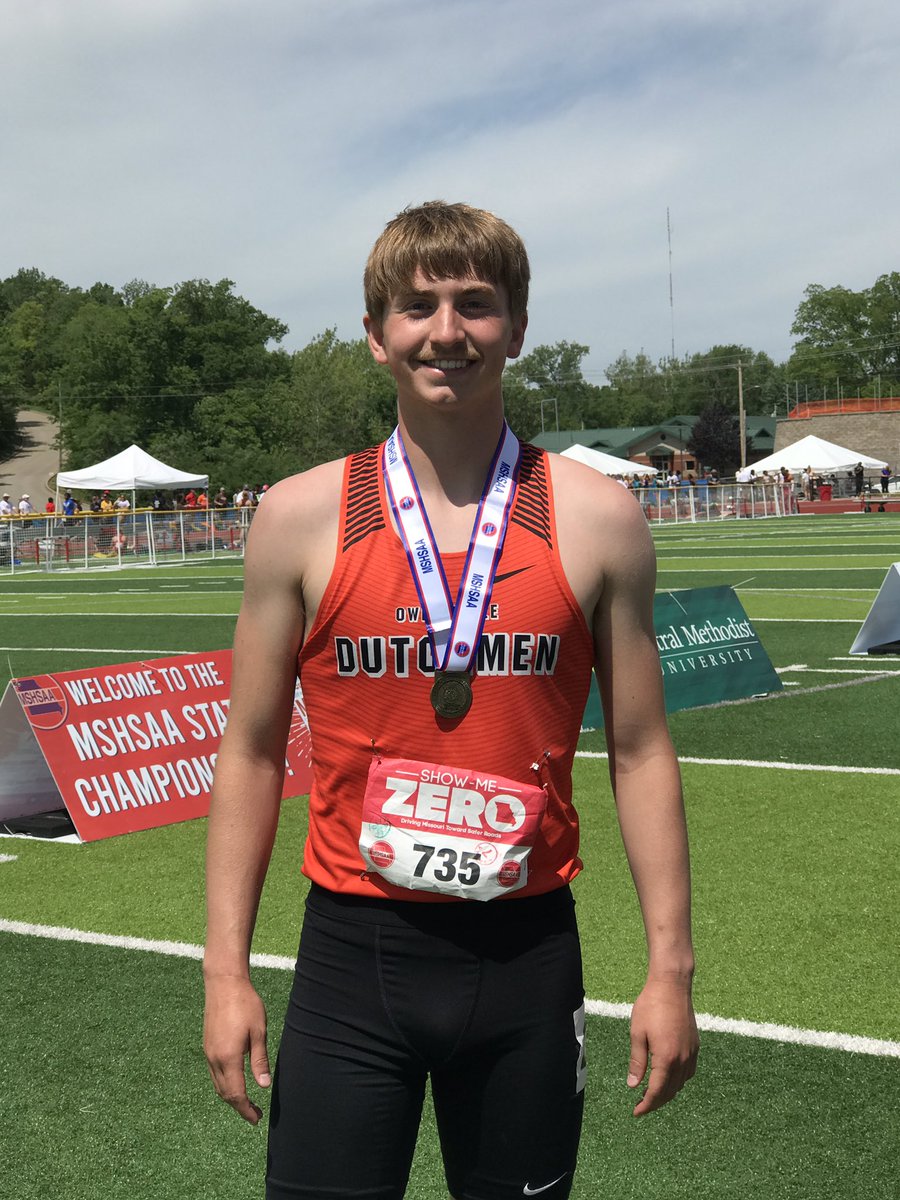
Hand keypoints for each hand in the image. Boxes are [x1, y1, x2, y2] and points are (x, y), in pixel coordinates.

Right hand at [203, 975, 270, 1124]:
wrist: (224, 983)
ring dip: (231, 1097)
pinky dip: (224, 1084)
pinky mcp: (207, 1045)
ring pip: (217, 1085)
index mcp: (228, 1057)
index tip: (257, 1119)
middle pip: (224, 1093)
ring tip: (246, 1102)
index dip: (246, 1109)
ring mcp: (208, 1052)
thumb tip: (263, 1087)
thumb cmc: (245, 1004)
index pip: (236, 1094)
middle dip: (239, 1107)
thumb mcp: (259, 1031)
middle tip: (255, 1115)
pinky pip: (214, 1074)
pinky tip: (235, 1082)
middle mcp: (214, 1059)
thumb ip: (259, 1060)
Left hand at [626, 978, 697, 1116]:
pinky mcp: (695, 1046)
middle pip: (670, 1091)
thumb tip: (633, 1085)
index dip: (646, 1105)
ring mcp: (691, 1053)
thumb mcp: (637, 1033)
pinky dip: (678, 1081)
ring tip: (651, 1092)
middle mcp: (682, 1060)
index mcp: (666, 1058)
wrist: (672, 985)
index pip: (656, 1092)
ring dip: (667, 1092)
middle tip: (641, 1105)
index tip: (635, 1112)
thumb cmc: (650, 1006)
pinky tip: (668, 1077)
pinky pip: (688, 1072)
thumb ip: (637, 1061)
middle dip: (655, 1102)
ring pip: (681, 1084)